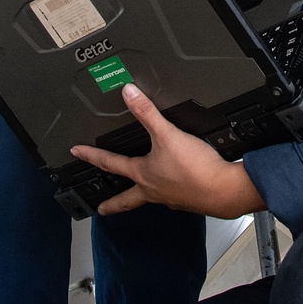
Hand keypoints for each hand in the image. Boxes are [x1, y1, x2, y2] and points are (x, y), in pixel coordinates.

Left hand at [71, 83, 266, 217]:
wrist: (225, 191)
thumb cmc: (195, 169)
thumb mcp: (168, 134)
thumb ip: (148, 112)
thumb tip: (128, 93)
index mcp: (143, 174)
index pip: (110, 163)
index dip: (91, 156)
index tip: (77, 153)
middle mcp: (153, 190)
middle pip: (126, 199)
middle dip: (112, 204)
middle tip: (102, 210)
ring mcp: (170, 198)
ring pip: (149, 198)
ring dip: (140, 197)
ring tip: (138, 195)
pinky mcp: (187, 199)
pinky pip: (170, 197)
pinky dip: (166, 193)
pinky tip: (173, 187)